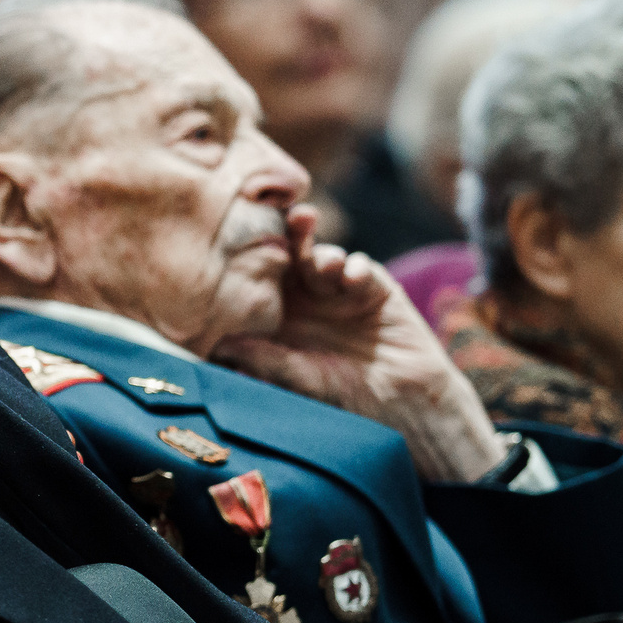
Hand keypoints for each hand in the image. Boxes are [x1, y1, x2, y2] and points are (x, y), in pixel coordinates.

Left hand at [211, 206, 505, 480]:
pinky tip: (352, 278)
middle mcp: (310, 299)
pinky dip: (355, 267)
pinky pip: (361, 267)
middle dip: (292, 236)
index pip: (265, 282)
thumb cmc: (346, 398)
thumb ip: (263, 358)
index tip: (245, 245)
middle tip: (291, 219)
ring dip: (323, 254)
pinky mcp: (375, 289)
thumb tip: (219, 347)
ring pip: (325, 257)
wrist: (403, 404)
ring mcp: (342, 291)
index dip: (255, 262)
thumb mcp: (298, 379)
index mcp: (285, 317)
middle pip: (294, 258)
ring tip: (325, 265)